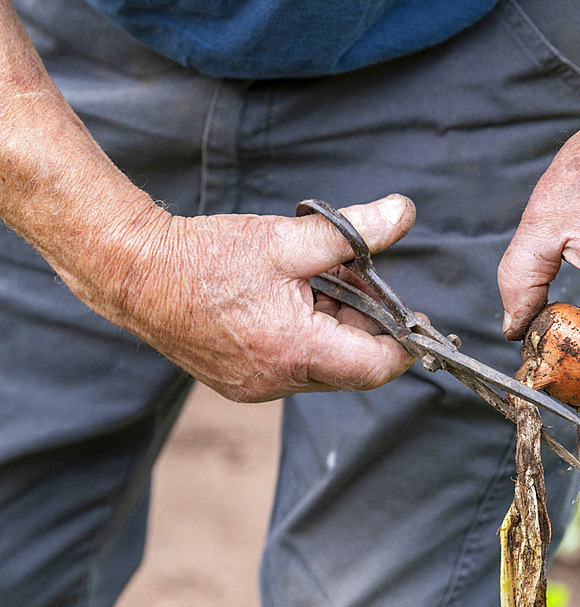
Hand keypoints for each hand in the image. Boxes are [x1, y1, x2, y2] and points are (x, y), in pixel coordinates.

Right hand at [84, 194, 416, 401]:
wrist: (135, 276)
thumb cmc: (207, 257)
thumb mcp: (288, 238)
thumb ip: (353, 231)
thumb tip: (403, 212)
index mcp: (296, 351)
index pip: (377, 367)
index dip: (403, 343)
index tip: (412, 315)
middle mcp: (279, 382)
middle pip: (352, 366)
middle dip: (366, 324)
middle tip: (357, 278)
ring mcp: (257, 388)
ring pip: (324, 367)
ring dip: (336, 328)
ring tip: (322, 280)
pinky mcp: (241, 384)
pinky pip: (295, 368)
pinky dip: (308, 338)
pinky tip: (295, 299)